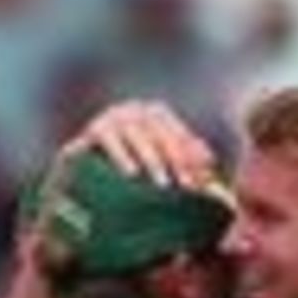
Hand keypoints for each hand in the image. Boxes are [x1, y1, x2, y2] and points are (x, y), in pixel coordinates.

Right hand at [67, 99, 215, 185]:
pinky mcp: (94, 129)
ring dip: (151, 158)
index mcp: (156, 116)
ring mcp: (114, 117)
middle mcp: (136, 111)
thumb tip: (210, 159)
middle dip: (175, 158)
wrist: (87, 180)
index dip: (189, 155)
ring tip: (162, 184)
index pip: (177, 132)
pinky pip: (108, 138)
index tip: (198, 181)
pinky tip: (131, 174)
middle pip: (159, 131)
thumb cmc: (133, 177)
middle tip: (185, 186)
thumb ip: (185, 161)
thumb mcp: (162, 168)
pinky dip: (120, 155)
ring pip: (136, 134)